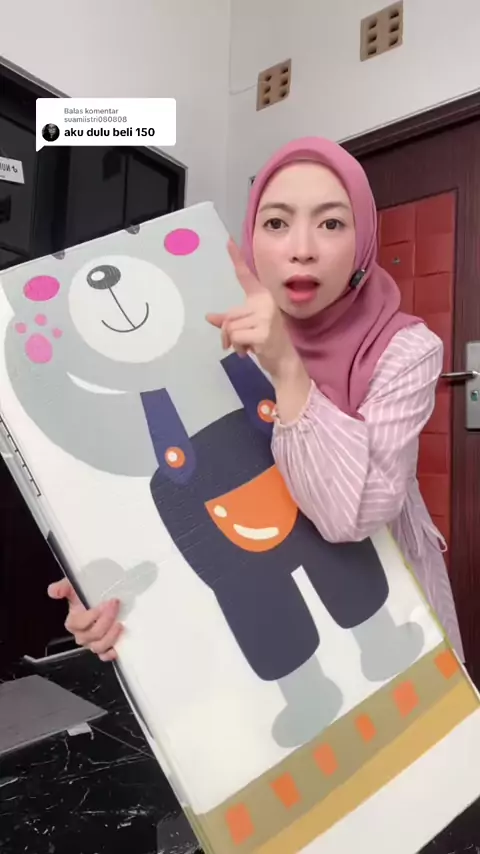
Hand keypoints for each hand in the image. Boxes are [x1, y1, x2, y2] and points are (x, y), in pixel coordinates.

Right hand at [48, 578, 122, 661]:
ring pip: (98, 647)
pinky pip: (104, 656)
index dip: (90, 617)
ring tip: (119, 623)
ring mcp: (93, 643)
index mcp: (73, 621)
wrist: (104, 600)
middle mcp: (82, 635)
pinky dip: (110, 653)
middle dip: (105, 621)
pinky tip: (117, 647)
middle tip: (114, 607)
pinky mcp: (104, 648)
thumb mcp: (75, 587)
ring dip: (110, 636)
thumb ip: (63, 588)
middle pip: (91, 635)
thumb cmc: (88, 595)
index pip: (77, 624)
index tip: (104, 604)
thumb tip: (53, 591)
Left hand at [206, 239, 299, 380]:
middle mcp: (265, 302)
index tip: (228, 241)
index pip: (246, 276)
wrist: (284, 361)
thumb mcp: (247, 327)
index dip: (237, 258)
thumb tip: (209, 316)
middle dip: (227, 332)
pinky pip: (235, 336)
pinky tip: (249, 351)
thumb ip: (229, 321)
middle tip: (239, 343)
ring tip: (247, 347)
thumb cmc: (266, 342)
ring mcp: (266, 316)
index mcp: (262, 297)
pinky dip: (238, 347)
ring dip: (233, 342)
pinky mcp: (264, 332)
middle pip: (229, 315)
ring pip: (230, 326)